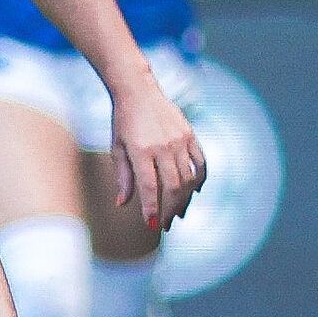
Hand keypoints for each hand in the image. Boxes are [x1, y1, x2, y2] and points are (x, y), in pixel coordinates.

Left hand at [108, 84, 206, 228]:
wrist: (138, 90)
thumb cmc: (123, 121)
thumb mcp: (117, 148)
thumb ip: (123, 177)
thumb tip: (122, 203)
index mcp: (141, 150)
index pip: (149, 187)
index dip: (151, 208)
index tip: (152, 225)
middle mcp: (162, 146)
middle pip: (172, 186)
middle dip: (169, 209)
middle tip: (165, 224)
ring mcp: (179, 140)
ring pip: (188, 178)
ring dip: (184, 199)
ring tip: (178, 212)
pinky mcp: (190, 134)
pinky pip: (200, 162)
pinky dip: (200, 180)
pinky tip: (194, 192)